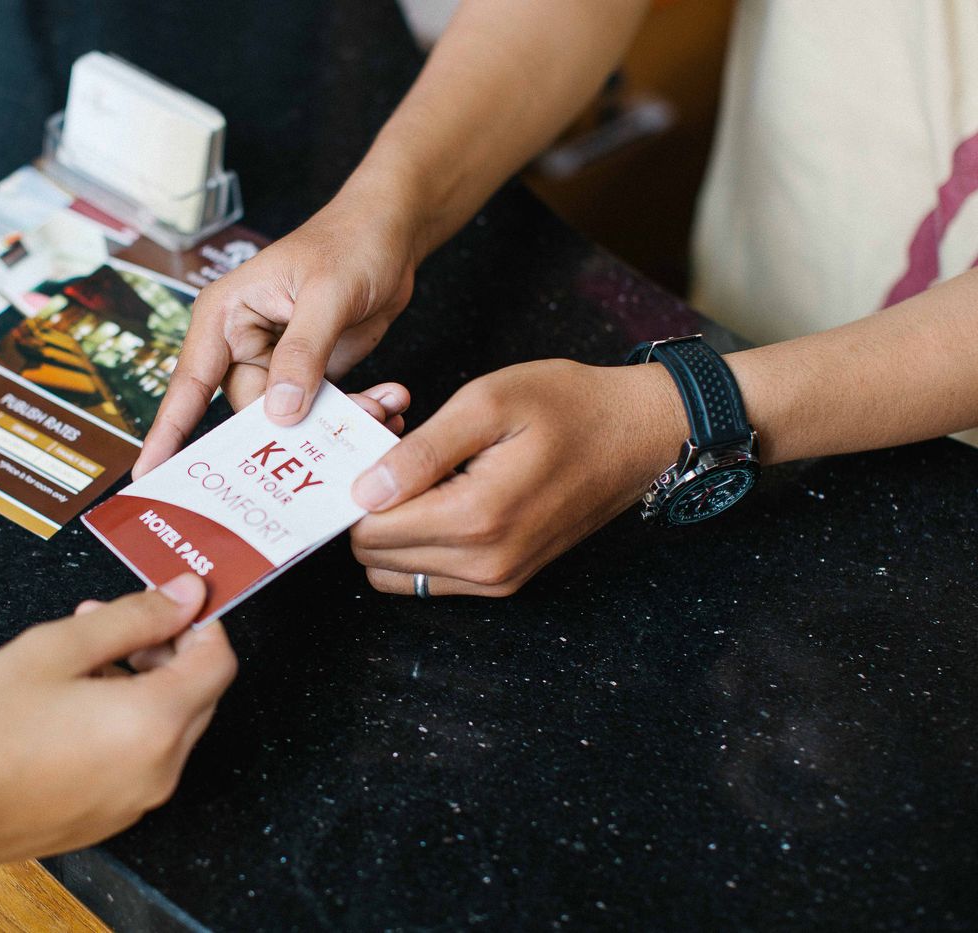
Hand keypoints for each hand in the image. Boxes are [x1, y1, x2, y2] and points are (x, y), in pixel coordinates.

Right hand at [0, 574, 236, 873]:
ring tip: (77, 660)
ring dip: (140, 684)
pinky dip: (122, 723)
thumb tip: (187, 594)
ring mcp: (134, 802)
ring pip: (167, 727)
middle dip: (164, 649)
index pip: (218, 662)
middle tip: (110, 623)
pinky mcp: (107, 818)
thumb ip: (133, 617)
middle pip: (197, 695)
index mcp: (153, 724)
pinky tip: (68, 705)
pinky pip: (139, 759)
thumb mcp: (57, 648)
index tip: (171, 601)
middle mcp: (157, 770)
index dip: (201, 623)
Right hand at [134, 183, 420, 475]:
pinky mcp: (310, 375)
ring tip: (383, 409)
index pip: (190, 382)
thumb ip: (303, 353)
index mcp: (225, 315)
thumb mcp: (327, 295)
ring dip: (339, 420)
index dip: (168, 432)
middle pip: (253, 412)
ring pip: (293, 419)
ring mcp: (277, 362)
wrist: (390, 234)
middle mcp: (243, 342)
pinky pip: (322, 412)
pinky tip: (387, 402)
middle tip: (351, 428)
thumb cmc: (349, 243)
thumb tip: (279, 412)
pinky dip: (355, 412)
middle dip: (300, 428)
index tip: (150, 474)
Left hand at [348, 359, 685, 595]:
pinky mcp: (505, 580)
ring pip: (396, 572)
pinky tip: (440, 493)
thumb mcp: (487, 404)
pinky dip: (419, 541)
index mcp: (476, 518)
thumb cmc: (568, 406)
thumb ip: (420, 453)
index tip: (373, 444)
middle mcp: (485, 564)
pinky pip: (430, 575)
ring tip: (417, 473)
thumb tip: (364, 493)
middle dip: (369, 507)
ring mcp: (497, 579)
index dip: (355, 485)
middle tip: (391, 452)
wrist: (638, 433)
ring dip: (391, 528)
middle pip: (375, 556)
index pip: (368, 529)